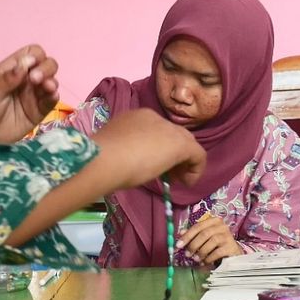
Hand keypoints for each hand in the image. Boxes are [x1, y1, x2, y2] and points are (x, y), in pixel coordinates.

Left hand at [0, 44, 59, 143]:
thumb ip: (7, 78)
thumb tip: (25, 64)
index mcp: (13, 70)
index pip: (32, 54)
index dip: (35, 56)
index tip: (30, 66)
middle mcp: (26, 80)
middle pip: (47, 64)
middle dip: (46, 68)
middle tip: (36, 80)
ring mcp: (34, 95)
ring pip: (52, 81)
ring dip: (52, 81)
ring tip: (47, 87)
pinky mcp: (39, 111)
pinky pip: (51, 100)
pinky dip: (54, 96)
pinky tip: (52, 96)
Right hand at [89, 108, 205, 189]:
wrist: (103, 158)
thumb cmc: (101, 157)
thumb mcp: (115, 150)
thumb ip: (126, 151)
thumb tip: (130, 163)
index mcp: (135, 117)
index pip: (154, 131)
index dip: (156, 149)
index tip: (152, 166)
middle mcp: (154, 117)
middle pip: (172, 134)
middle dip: (172, 154)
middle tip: (167, 174)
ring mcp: (168, 129)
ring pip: (185, 142)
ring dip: (183, 161)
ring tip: (176, 180)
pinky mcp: (181, 144)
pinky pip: (197, 155)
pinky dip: (195, 169)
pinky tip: (185, 183)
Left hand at [176, 216, 241, 264]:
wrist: (233, 253)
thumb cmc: (216, 244)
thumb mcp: (204, 237)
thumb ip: (194, 234)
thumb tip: (180, 233)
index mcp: (213, 221)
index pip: (197, 226)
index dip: (187, 236)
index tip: (178, 245)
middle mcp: (222, 226)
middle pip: (204, 234)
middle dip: (193, 245)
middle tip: (187, 254)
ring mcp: (228, 236)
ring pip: (211, 242)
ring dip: (201, 252)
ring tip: (195, 259)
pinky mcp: (231, 247)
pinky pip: (217, 252)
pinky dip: (208, 258)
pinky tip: (204, 262)